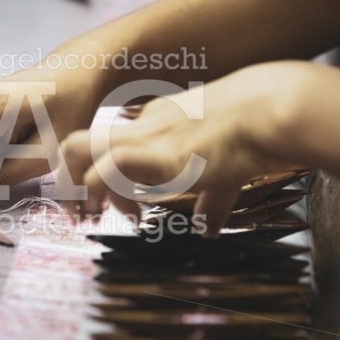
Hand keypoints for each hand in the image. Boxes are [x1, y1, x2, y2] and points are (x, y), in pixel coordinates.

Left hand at [57, 61, 311, 236]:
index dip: (104, 180)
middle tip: (82, 213)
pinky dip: (100, 193)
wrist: (270, 110)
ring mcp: (143, 137)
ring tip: (91, 217)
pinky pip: (105, 169)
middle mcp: (141, 126)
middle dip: (69, 179)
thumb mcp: (226, 171)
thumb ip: (212, 200)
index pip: (110, 145)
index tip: (119, 209)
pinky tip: (123, 214)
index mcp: (157, 123)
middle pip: (77, 143)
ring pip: (77, 149)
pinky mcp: (153, 154)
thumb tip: (209, 229)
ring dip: (76, 189)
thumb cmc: (256, 132)